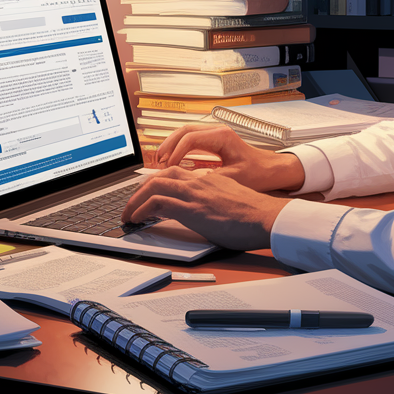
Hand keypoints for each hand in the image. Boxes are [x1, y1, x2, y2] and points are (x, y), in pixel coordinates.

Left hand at [122, 167, 286, 250]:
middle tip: (131, 204)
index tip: (147, 194)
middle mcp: (198, 182)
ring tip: (128, 214)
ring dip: (135, 200)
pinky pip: (157, 203)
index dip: (156, 183)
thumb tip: (205, 213)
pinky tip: (136, 219)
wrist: (266, 217)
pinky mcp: (191, 208)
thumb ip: (214, 202)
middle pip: (159, 176)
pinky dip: (141, 209)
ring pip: (153, 186)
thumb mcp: (229, 202)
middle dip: (139, 190)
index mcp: (208, 179)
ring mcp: (194, 193)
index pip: (174, 174)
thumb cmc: (254, 215)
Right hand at [155, 124, 303, 192]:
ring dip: (172, 144)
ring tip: (161, 160)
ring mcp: (216, 134)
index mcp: (222, 137)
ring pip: (187, 132)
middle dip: (168, 145)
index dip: (176, 153)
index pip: (190, 139)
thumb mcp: (233, 179)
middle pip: (184, 130)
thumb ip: (208, 179)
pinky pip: (192, 139)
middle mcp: (218, 131)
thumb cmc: (259, 174)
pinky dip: (180, 147)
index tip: (169, 167)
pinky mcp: (216, 141)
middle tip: (158, 160)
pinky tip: (174, 160)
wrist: (274, 170)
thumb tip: (186, 183)